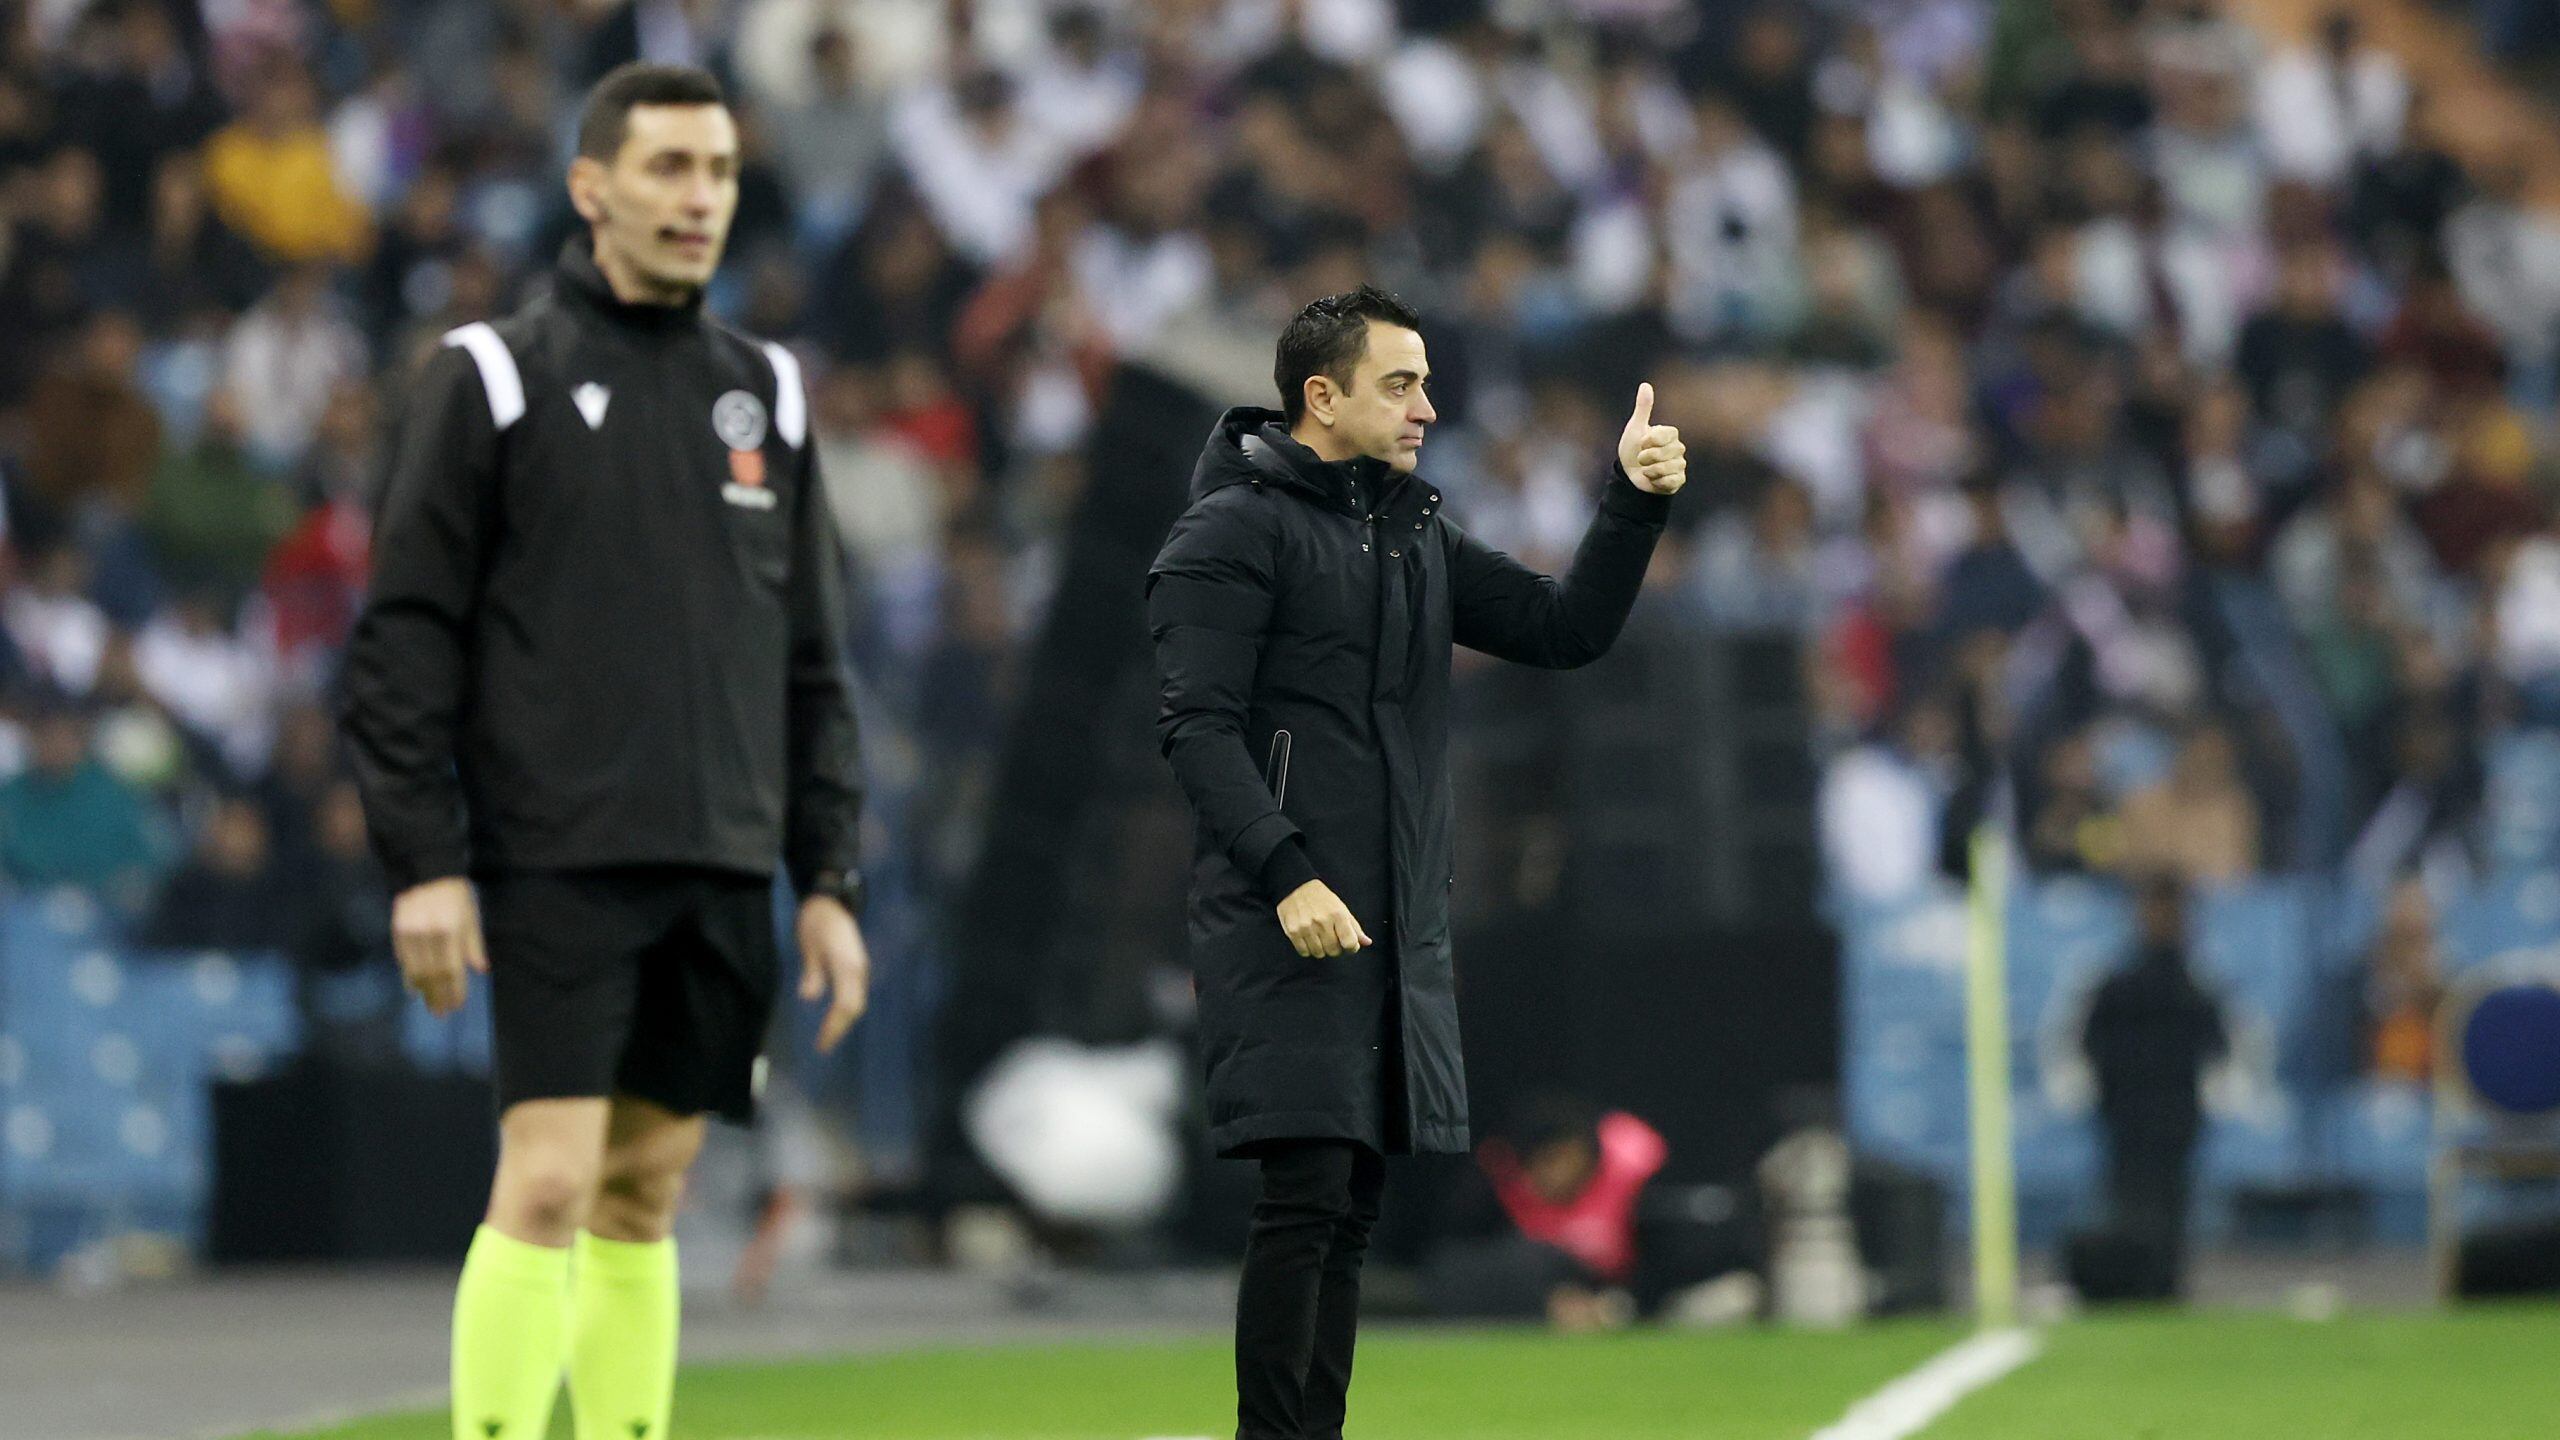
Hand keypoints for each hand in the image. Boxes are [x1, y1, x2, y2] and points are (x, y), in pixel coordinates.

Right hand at [391, 876, 485, 1016]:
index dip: (454, 990)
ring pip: (415, 969)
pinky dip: (408, 975)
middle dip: (438, 996)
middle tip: (441, 1013)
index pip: (452, 969)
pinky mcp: (397, 929)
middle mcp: (428, 933)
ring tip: (430, 1004)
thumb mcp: (470, 916)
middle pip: (432, 974)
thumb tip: (480, 970)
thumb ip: (473, 944)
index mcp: (450, 930)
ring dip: (423, 990)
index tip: (456, 1005)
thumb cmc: (455, 895)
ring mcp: (410, 932)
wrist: (427, 871)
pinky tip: (413, 988)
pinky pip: (402, 959)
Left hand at [796, 895, 871, 1051]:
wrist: (830, 901)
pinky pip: (853, 994)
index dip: (834, 1026)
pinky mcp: (856, 967)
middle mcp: (859, 970)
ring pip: (856, 1002)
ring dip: (843, 1020)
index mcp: (848, 966)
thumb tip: (810, 996)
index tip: (822, 1043)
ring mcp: (859, 969)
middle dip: (839, 1028)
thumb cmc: (817, 922)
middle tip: (824, 1045)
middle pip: (854, 1007)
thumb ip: (812, 972)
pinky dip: (845, 1009)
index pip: (845, 1005)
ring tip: (828, 1035)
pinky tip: (833, 1016)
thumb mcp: (809, 946)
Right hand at [1277, 879, 1372, 958]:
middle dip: (1335, 948)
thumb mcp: (1341, 908)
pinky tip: (1308, 939)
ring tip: (1318, 937)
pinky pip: (1304, 952)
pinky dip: (1307, 949)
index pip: (1350, 943)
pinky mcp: (1293, 932)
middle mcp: (1322, 921)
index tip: (1349, 945)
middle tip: (1331, 939)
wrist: (1295, 887)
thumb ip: (1354, 927)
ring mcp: (1306, 927)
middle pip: (1334, 951)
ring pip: (1319, 953)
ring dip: (1321, 949)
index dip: (1352, 948)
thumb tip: (1367, 942)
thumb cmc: (1321, 898)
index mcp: (1338, 915)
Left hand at [1617, 383, 1686, 495]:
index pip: (1662, 436)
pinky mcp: (1678, 480)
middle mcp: (1678, 448)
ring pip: (1665, 469)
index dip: (1648, 441)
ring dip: (1649, 471)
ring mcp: (1680, 465)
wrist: (1629, 475)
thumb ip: (1643, 408)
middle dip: (1645, 458)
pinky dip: (1657, 482)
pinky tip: (1653, 480)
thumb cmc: (1632, 448)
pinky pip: (1670, 482)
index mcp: (1670, 433)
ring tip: (1646, 469)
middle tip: (1641, 458)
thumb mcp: (1635, 427)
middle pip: (1662, 454)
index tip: (1641, 443)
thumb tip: (1645, 384)